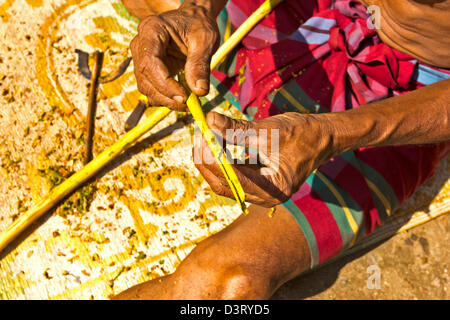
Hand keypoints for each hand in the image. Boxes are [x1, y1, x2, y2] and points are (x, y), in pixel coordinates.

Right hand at [130, 2, 219, 109]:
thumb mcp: (205, 40)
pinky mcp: (147, 69)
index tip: (184, 97)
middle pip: (145, 77)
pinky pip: (152, 89)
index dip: (165, 84)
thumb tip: (199, 91)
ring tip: (188, 102)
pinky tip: (182, 98)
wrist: (194, 20)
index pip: (150, 63)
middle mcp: (140, 44)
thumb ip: (200, 64)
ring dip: (166, 100)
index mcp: (151, 30)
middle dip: (166, 95)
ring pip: (146, 87)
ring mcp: (141, 57)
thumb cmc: (199, 25)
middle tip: (189, 104)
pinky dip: (166, 98)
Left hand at [193, 112, 336, 206]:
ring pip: (225, 182)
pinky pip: (232, 177)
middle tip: (198, 136)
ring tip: (203, 138)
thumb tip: (209, 120)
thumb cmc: (303, 133)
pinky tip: (215, 144)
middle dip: (207, 161)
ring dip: (211, 161)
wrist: (323, 138)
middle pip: (224, 185)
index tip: (201, 137)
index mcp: (274, 188)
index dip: (212, 159)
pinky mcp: (258, 186)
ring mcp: (262, 194)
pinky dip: (221, 161)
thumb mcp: (270, 130)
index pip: (233, 179)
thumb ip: (237, 129)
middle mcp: (267, 198)